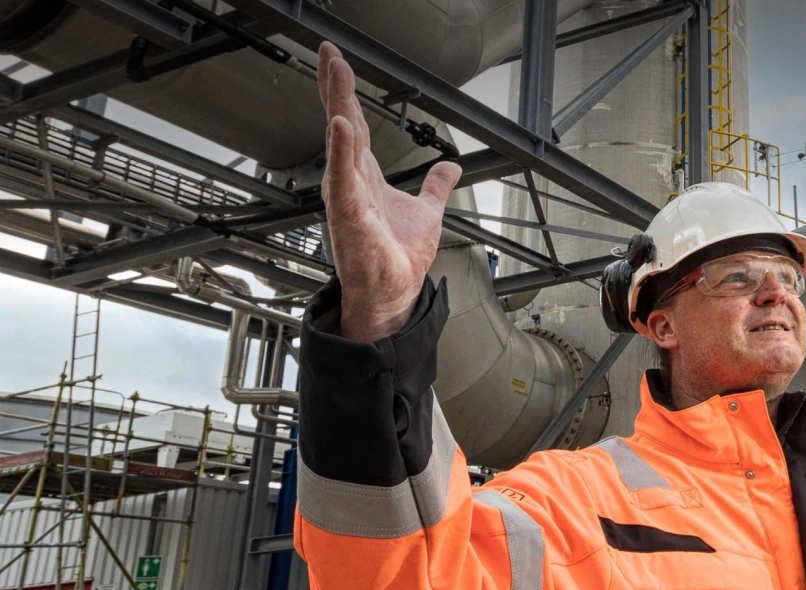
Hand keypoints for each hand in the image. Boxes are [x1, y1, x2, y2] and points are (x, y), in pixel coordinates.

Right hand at [317, 43, 460, 341]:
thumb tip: (450, 168)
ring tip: (335, 77)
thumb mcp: (426, 213)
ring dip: (337, 108)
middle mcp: (352, 182)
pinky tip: (342, 126)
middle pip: (342, 125)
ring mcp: (348, 198)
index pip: (355, 125)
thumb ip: (435, 187)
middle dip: (336, 88)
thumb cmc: (397, 259)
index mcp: (366, 177)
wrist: (393, 294)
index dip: (347, 94)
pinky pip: (343, 179)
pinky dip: (342, 152)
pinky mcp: (350, 217)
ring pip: (339, 144)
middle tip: (329, 53)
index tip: (339, 63)